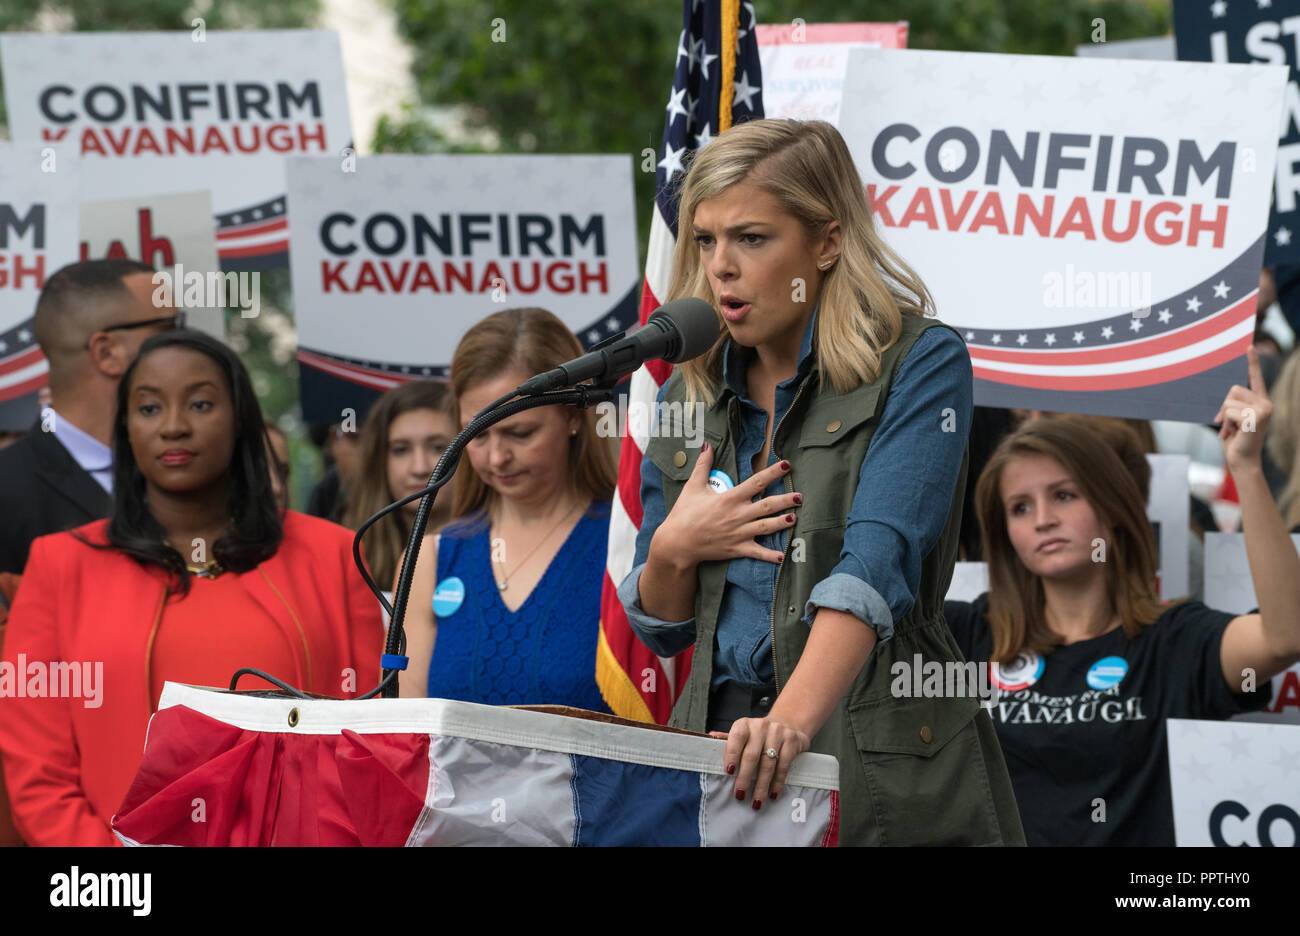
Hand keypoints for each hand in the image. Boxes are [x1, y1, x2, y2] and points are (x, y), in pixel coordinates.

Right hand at [652, 442, 800, 567]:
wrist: (677, 542)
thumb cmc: (684, 514)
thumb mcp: (693, 486)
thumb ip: (703, 465)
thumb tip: (707, 445)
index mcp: (729, 498)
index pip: (756, 482)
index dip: (773, 473)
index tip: (787, 465)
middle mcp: (737, 515)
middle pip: (767, 506)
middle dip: (785, 500)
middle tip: (800, 496)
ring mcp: (739, 533)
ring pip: (766, 527)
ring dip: (782, 522)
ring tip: (796, 517)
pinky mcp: (737, 549)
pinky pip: (757, 552)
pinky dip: (770, 556)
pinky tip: (783, 556)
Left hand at [710, 714, 810, 808]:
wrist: (788, 723)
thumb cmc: (759, 734)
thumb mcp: (743, 734)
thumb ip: (727, 740)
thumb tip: (708, 739)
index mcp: (744, 725)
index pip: (736, 738)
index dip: (731, 755)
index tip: (729, 772)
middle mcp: (761, 726)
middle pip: (751, 755)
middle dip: (745, 777)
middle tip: (740, 794)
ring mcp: (778, 733)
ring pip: (768, 763)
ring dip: (762, 785)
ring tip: (756, 801)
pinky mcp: (792, 742)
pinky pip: (784, 765)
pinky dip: (778, 782)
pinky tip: (773, 793)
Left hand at [1215, 346, 1271, 473]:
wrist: (1242, 461)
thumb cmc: (1235, 440)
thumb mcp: (1232, 418)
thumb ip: (1232, 405)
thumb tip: (1226, 396)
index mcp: (1260, 401)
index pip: (1255, 377)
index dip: (1252, 362)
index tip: (1248, 346)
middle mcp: (1265, 402)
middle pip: (1233, 389)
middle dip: (1224, 407)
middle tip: (1228, 423)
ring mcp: (1264, 409)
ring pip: (1229, 400)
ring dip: (1224, 417)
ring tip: (1232, 429)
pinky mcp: (1257, 417)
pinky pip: (1229, 411)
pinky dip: (1226, 423)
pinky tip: (1233, 433)